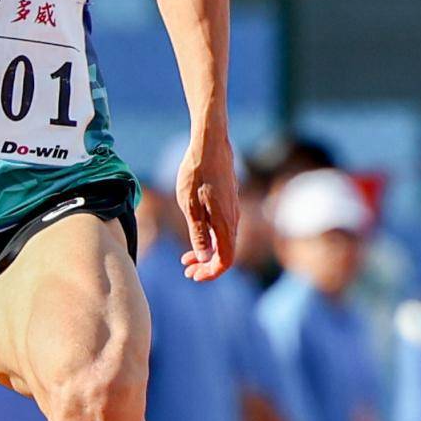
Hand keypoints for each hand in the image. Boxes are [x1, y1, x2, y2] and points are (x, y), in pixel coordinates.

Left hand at [173, 120, 243, 275]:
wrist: (210, 144)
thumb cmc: (197, 172)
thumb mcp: (190, 205)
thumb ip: (198, 233)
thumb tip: (204, 258)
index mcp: (225, 223)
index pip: (225, 260)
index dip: (211, 273)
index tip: (193, 276)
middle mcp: (233, 219)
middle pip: (226, 253)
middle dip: (206, 266)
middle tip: (187, 271)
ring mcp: (232, 210)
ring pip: (224, 241)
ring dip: (207, 253)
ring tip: (186, 258)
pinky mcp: (229, 202)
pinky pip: (224, 229)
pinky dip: (211, 239)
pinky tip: (196, 236)